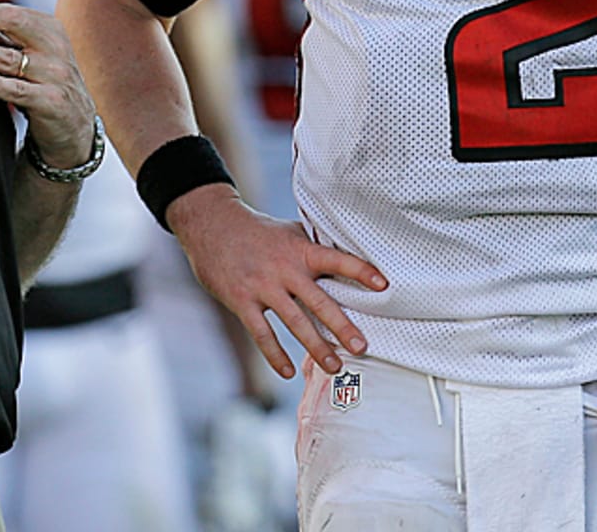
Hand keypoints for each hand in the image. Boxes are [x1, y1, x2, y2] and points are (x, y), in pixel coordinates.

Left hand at [0, 4, 96, 169]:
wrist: (75, 125)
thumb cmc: (50, 84)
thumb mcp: (39, 55)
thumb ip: (10, 39)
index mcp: (52, 30)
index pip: (14, 12)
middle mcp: (55, 48)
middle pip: (15, 24)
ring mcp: (54, 75)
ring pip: (9, 58)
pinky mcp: (50, 102)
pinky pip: (18, 90)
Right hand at [167, 184, 386, 378]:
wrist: (212, 225)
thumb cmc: (258, 231)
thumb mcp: (289, 231)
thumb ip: (314, 246)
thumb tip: (347, 254)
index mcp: (300, 249)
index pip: (335, 259)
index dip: (360, 270)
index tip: (383, 284)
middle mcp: (284, 268)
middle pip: (318, 301)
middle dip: (341, 326)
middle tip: (362, 346)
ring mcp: (262, 286)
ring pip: (294, 322)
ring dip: (316, 346)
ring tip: (335, 366)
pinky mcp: (242, 301)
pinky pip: (262, 333)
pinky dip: (275, 354)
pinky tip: (288, 372)